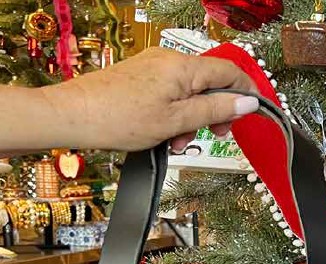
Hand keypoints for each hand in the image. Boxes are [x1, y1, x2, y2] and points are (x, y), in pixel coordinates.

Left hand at [45, 47, 260, 152]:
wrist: (72, 117)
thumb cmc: (116, 118)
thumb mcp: (175, 122)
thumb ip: (214, 111)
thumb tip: (246, 103)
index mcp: (183, 67)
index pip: (230, 72)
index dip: (246, 94)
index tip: (252, 113)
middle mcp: (169, 60)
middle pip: (208, 84)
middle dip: (213, 113)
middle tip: (211, 134)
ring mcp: (152, 68)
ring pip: (187, 93)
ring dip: (189, 119)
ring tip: (174, 142)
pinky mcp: (138, 78)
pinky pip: (167, 94)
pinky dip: (171, 115)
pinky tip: (160, 135)